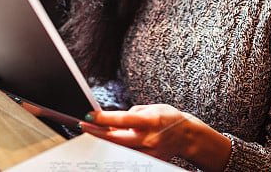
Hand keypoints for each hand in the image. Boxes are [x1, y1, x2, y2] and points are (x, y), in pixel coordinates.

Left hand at [79, 104, 193, 160]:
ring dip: (104, 141)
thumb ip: (132, 114)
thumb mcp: (152, 108)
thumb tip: (113, 121)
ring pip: (120, 149)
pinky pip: (128, 155)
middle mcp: (149, 138)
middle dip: (97, 132)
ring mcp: (149, 152)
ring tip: (92, 132)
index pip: (122, 120)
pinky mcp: (149, 160)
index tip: (90, 116)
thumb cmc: (169, 118)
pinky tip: (110, 142)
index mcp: (151, 121)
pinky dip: (117, 148)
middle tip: (83, 126)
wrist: (187, 136)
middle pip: (116, 139)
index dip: (103, 119)